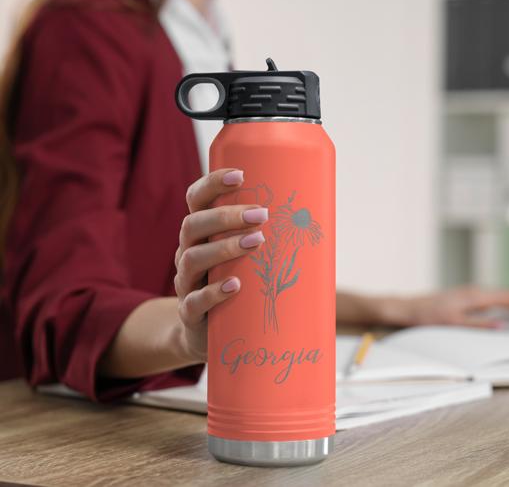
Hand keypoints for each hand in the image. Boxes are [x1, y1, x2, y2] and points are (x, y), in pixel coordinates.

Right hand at [174, 168, 267, 361]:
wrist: (210, 333)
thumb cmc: (240, 284)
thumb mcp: (250, 256)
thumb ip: (271, 236)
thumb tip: (322, 217)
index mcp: (202, 232)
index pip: (197, 199)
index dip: (212, 183)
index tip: (240, 175)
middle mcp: (188, 251)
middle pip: (193, 224)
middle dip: (226, 216)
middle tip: (261, 214)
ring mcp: (186, 283)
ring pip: (193, 258)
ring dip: (225, 247)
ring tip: (256, 242)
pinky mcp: (189, 313)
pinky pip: (194, 301)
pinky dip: (214, 292)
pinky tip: (235, 286)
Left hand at [406, 286, 508, 328]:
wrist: (407, 308)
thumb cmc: (426, 315)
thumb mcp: (451, 323)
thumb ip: (477, 325)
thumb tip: (502, 327)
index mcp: (476, 296)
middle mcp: (477, 293)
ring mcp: (474, 295)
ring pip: (507, 298)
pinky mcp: (469, 300)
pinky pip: (498, 301)